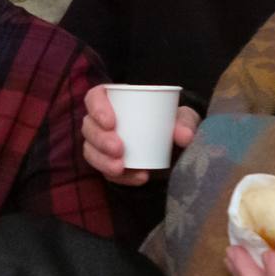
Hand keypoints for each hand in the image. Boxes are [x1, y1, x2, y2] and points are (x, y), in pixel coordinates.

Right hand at [80, 86, 198, 186]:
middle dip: (100, 139)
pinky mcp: (108, 164)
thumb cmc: (173, 123)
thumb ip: (186, 122)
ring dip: (102, 161)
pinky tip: (139, 177)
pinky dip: (121, 178)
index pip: (95, 97)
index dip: (97, 108)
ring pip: (90, 151)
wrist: (176, 147)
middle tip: (119, 149)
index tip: (111, 122)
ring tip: (120, 167)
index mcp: (115, 101)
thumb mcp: (183, 117)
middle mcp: (103, 121)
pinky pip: (105, 172)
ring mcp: (102, 144)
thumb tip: (183, 136)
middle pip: (89, 127)